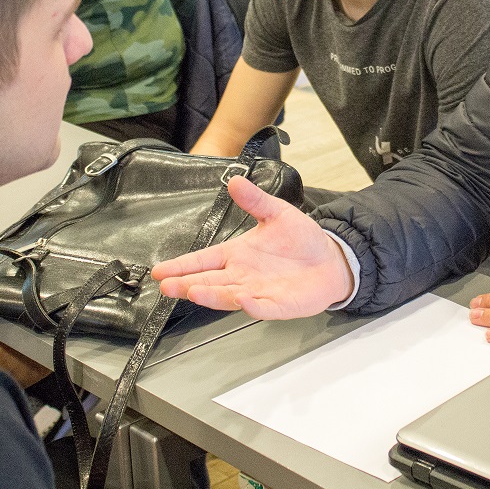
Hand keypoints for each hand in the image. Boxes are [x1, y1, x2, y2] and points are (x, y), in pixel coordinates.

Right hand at [151, 176, 354, 319]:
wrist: (330, 259)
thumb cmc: (301, 239)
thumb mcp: (277, 213)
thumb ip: (255, 200)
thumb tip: (235, 180)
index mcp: (238, 254)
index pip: (204, 260)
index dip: (182, 266)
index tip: (159, 271)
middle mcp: (243, 276)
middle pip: (210, 281)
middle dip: (188, 284)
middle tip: (167, 286)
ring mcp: (259, 292)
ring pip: (230, 296)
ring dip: (212, 296)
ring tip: (192, 292)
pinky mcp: (280, 305)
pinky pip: (264, 308)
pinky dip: (253, 307)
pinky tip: (242, 300)